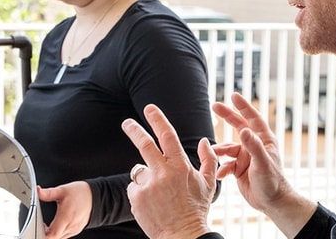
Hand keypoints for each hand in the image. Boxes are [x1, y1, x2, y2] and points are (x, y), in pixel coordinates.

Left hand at [37, 181, 91, 238]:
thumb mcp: (62, 190)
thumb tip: (38, 192)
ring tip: (47, 225)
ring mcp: (75, 229)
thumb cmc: (80, 193)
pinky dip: (59, 233)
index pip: (53, 234)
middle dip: (46, 233)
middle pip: (55, 238)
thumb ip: (48, 193)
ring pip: (60, 238)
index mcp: (66, 217)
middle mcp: (71, 225)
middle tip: (41, 225)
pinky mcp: (77, 230)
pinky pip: (65, 235)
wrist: (94, 196)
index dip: (43, 234)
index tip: (39, 227)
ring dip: (52, 234)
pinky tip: (56, 225)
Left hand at [121, 104, 214, 238]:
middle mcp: (162, 173)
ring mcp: (148, 185)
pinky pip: (134, 188)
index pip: (167, 135)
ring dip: (146, 177)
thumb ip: (208, 160)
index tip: (149, 108)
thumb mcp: (209, 184)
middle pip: (144, 144)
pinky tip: (152, 204)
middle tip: (127, 123)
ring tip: (158, 195)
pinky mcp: (136, 197)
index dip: (157, 119)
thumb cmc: (196, 209)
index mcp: (180, 166)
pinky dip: (141, 192)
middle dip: (134, 129)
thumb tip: (204, 141)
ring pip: (139, 171)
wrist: (182, 235)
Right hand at [212, 92, 315, 233]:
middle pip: (239, 126)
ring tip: (212, 153)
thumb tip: (243, 129)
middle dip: (227, 116)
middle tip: (215, 106)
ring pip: (228, 148)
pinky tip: (220, 175)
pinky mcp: (239, 169)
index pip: (253, 119)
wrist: (272, 202)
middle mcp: (254, 146)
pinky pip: (226, 164)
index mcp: (264, 140)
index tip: (233, 96)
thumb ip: (253, 146)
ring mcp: (246, 157)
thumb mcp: (262, 163)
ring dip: (220, 150)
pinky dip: (221, 168)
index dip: (243, 107)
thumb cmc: (273, 182)